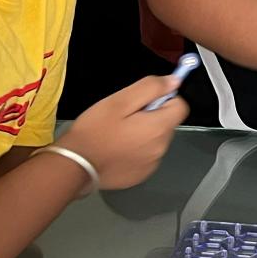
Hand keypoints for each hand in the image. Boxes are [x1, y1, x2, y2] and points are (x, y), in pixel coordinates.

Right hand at [58, 74, 190, 188]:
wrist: (75, 165)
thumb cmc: (95, 130)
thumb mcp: (120, 101)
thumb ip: (151, 88)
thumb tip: (174, 81)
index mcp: (159, 128)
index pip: (180, 106)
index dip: (164, 98)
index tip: (143, 100)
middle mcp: (161, 148)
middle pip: (167, 123)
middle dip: (151, 116)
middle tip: (124, 117)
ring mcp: (151, 164)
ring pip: (155, 140)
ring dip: (143, 133)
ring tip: (117, 134)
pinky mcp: (140, 175)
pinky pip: (145, 156)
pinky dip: (136, 150)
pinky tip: (116, 149)